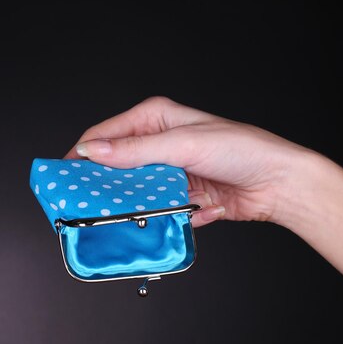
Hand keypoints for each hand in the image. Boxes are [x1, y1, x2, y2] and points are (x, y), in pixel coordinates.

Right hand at [67, 97, 342, 292]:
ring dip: (128, 206)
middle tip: (82, 205)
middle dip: (102, 185)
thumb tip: (93, 151)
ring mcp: (170, 173)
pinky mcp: (182, 198)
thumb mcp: (182, 144)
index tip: (65, 179)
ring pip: (135, 192)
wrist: (277, 183)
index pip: (106, 136)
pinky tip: (149, 225)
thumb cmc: (240, 150)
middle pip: (117, 166)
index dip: (83, 156)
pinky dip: (154, 218)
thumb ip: (136, 150)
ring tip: (112, 219)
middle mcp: (160, 144)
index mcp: (156, 118)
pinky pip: (156, 210)